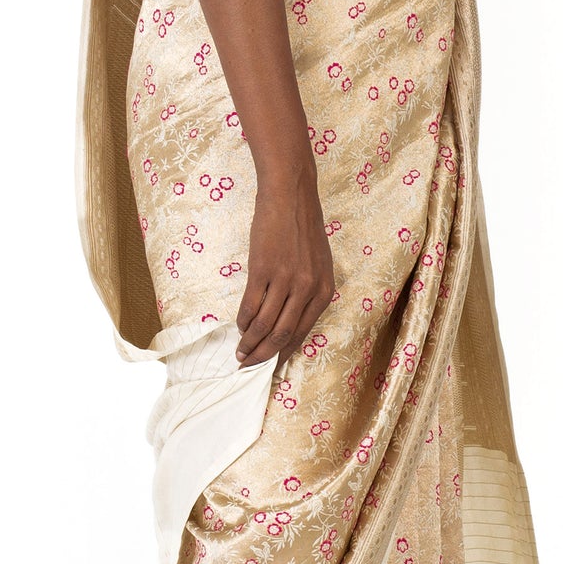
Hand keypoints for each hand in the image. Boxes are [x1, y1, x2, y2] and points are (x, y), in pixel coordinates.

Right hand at [236, 172, 336, 366]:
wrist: (291, 196)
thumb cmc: (303, 230)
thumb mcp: (317, 265)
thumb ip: (307, 293)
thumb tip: (288, 324)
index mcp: (324, 291)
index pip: (301, 334)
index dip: (282, 355)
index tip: (268, 367)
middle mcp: (307, 289)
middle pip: (282, 335)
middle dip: (262, 356)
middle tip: (247, 365)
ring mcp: (285, 280)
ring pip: (264, 325)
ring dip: (249, 342)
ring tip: (239, 351)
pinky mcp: (263, 269)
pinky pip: (250, 305)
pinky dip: (242, 321)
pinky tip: (238, 326)